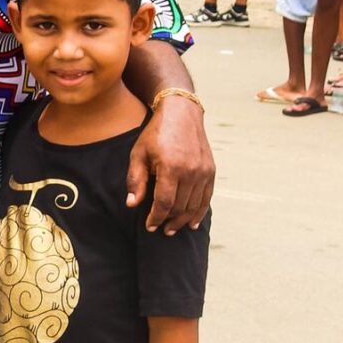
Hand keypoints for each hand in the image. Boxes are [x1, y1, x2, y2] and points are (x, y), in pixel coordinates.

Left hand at [127, 94, 212, 233]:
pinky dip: (199, 212)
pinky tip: (192, 223)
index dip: (156, 218)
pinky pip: (206, 198)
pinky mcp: (211, 171)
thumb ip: (136, 180)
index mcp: (171, 167)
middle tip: (160, 229)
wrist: (181, 113)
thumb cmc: (155, 133)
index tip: (149, 226)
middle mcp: (191, 171)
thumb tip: (132, 204)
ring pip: (194, 205)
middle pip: (180, 206)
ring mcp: (204, 171)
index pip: (164, 202)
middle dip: (169, 221)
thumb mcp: (138, 154)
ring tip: (172, 229)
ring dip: (183, 220)